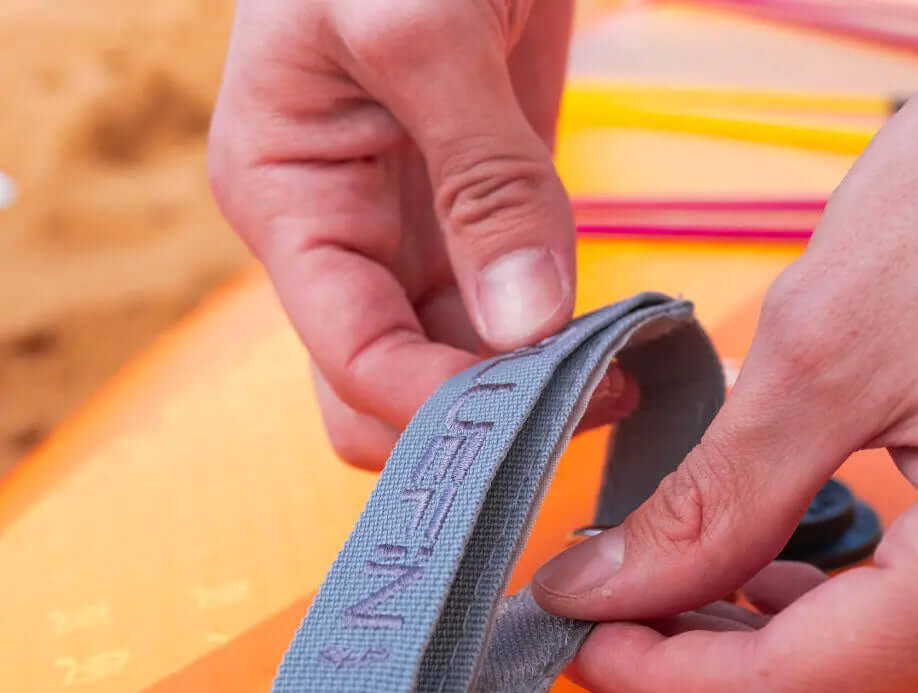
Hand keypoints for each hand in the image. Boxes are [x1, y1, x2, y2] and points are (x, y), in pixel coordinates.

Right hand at [208, 0, 635, 468]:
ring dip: (526, 389)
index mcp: (287, 198)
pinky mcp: (475, 218)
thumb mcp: (425, 20)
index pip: (353, 363)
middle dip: (477, 419)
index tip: (553, 410)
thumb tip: (526, 327)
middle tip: (588, 403)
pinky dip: (554, 343)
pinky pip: (501, 319)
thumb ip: (482, 180)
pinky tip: (617, 337)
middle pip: (385, 394)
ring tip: (621, 370)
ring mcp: (406, 233)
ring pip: (450, 369)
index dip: (444, 410)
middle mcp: (337, 236)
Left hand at [533, 35, 917, 692]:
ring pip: (887, 692)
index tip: (572, 638)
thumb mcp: (837, 340)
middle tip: (606, 615)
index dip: (662, 682)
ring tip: (671, 593)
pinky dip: (836, 626)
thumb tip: (605, 584)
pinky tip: (774, 574)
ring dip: (765, 660)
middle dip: (703, 677)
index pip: (797, 689)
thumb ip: (721, 494)